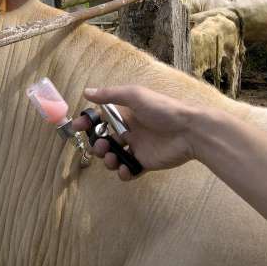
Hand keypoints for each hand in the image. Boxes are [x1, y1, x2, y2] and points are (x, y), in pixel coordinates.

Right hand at [72, 86, 198, 180]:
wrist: (189, 131)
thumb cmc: (163, 110)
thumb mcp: (135, 96)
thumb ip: (110, 95)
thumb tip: (87, 92)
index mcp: (126, 114)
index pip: (100, 120)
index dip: (88, 124)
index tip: (77, 128)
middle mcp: (130, 131)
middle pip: (104, 141)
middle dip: (96, 145)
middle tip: (101, 146)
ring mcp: (137, 148)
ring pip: (113, 157)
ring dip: (107, 160)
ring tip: (112, 158)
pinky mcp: (146, 163)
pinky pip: (128, 171)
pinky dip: (123, 172)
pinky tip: (126, 168)